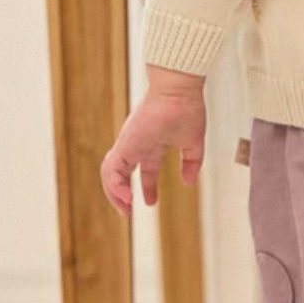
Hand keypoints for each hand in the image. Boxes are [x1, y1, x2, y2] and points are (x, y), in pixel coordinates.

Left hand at [100, 67, 205, 214]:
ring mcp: (128, 144)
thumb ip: (191, 163)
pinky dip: (114, 186)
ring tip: (124, 209)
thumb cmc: (187, 109)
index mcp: (153, 143)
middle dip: (122, 193)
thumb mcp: (193, 143)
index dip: (146, 187)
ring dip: (113, 193)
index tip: (150, 202)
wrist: (178, 91)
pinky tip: (126, 198)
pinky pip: (111, 169)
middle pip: (120, 173)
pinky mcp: (124, 144)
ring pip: (110, 173)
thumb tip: (189, 182)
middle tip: (127, 211)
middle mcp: (137, 144)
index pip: (144, 169)